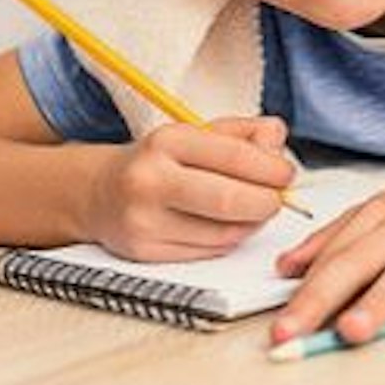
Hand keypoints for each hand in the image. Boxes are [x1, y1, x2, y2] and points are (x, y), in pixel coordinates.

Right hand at [81, 116, 294, 260]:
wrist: (99, 191)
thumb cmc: (161, 160)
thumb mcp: (200, 132)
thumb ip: (246, 134)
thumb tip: (278, 147)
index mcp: (167, 141)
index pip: (235, 156)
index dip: (272, 169)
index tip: (286, 174)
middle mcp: (150, 180)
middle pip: (230, 201)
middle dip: (267, 203)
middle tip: (277, 199)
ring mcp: (144, 220)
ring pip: (223, 233)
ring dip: (251, 224)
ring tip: (251, 210)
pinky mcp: (144, 251)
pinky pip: (208, 251)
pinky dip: (229, 240)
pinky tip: (226, 225)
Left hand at [268, 177, 384, 345]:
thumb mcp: (381, 216)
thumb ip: (334, 240)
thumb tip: (286, 268)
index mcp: (380, 213)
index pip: (335, 255)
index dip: (304, 293)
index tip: (280, 328)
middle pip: (361, 259)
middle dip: (323, 297)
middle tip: (294, 331)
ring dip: (380, 301)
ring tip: (353, 331)